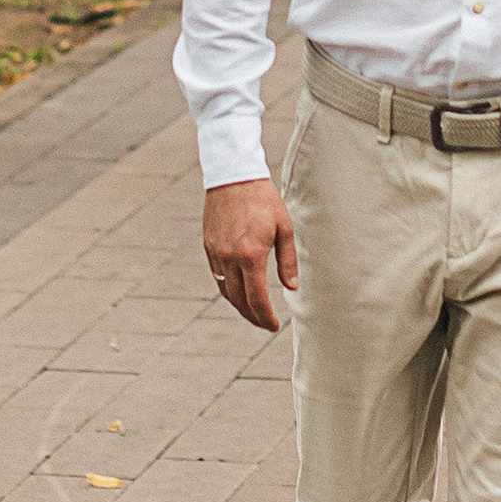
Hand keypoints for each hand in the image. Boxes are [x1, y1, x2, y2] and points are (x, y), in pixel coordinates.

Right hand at [205, 176, 297, 331]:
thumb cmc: (264, 200)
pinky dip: (228, 289)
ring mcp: (216, 253)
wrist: (233, 175)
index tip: (273, 326)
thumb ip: (287, 260)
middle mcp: (230, 258)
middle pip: (239, 301)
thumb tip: (292, 288)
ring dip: (239, 306)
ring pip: (225, 291)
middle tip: (265, 324)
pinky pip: (217, 276)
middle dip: (253, 317)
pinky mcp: (208, 246)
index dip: (265, 318)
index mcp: (251, 255)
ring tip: (253, 312)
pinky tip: (238, 291)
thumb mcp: (284, 228)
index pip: (257, 299)